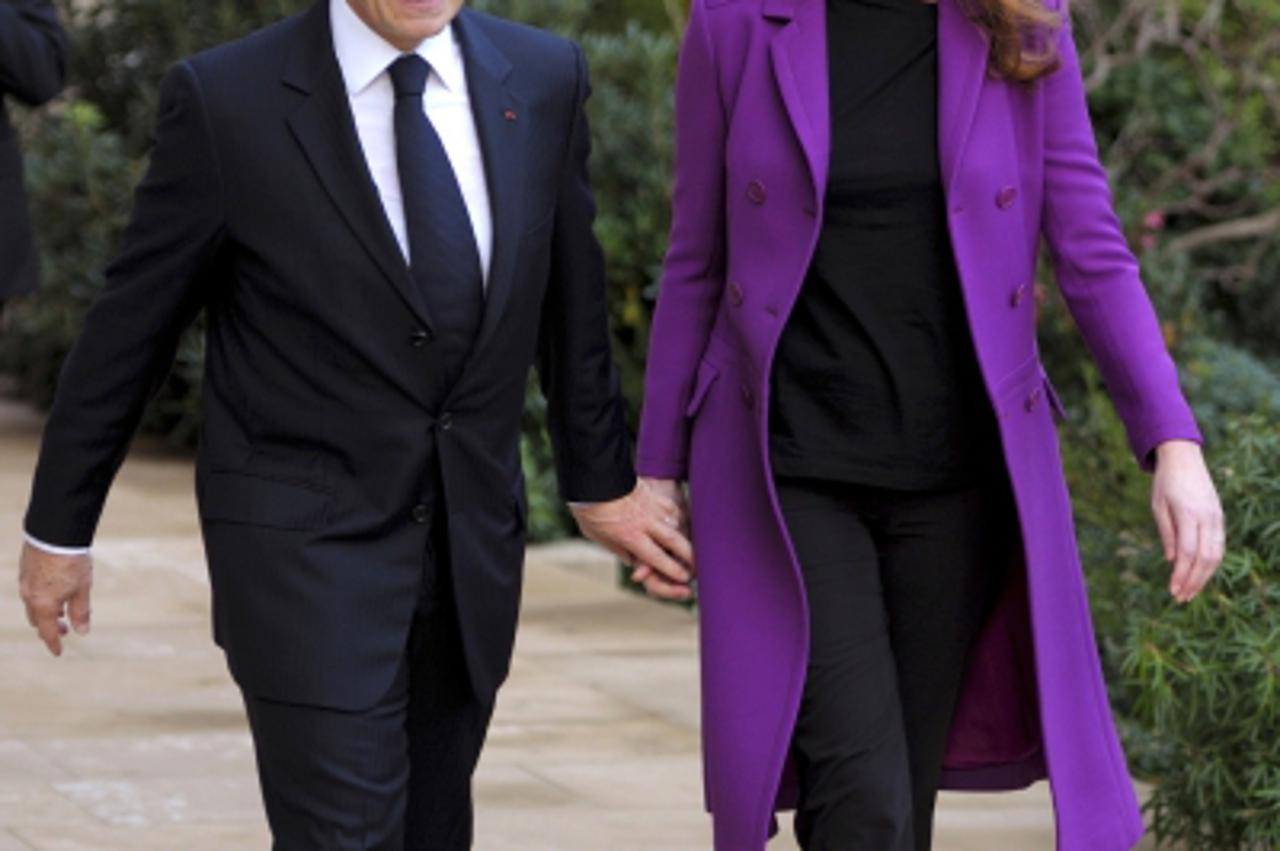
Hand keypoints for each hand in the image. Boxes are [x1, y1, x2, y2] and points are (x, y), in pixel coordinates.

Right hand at [18, 542, 92, 655]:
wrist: (53, 534)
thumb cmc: (70, 562)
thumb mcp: (82, 589)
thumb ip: (81, 612)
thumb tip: (82, 632)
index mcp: (43, 605)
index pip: (47, 632)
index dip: (54, 643)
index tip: (58, 652)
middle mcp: (30, 596)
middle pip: (37, 620)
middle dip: (50, 627)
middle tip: (65, 630)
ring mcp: (25, 583)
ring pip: (32, 605)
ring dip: (46, 612)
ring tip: (62, 611)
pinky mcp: (25, 570)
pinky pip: (31, 591)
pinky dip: (41, 598)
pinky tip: (54, 591)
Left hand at [571, 479, 693, 600]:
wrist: (594, 477)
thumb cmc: (590, 508)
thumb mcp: (597, 536)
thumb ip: (618, 549)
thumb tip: (632, 561)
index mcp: (630, 536)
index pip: (657, 558)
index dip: (673, 570)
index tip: (684, 577)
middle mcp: (645, 523)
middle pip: (675, 542)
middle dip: (689, 556)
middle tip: (698, 565)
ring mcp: (652, 507)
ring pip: (676, 524)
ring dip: (685, 536)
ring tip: (693, 546)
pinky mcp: (652, 494)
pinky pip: (670, 508)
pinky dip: (676, 517)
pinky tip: (678, 521)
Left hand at [1152, 440, 1224, 603]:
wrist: (1184, 459)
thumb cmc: (1165, 483)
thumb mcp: (1157, 506)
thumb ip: (1166, 533)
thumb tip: (1172, 561)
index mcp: (1188, 514)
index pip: (1187, 552)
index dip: (1181, 574)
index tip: (1173, 591)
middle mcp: (1207, 518)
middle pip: (1204, 558)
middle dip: (1193, 581)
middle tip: (1181, 598)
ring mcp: (1216, 518)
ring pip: (1216, 555)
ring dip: (1204, 577)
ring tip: (1190, 592)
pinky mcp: (1220, 518)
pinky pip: (1219, 546)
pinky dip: (1211, 564)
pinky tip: (1200, 575)